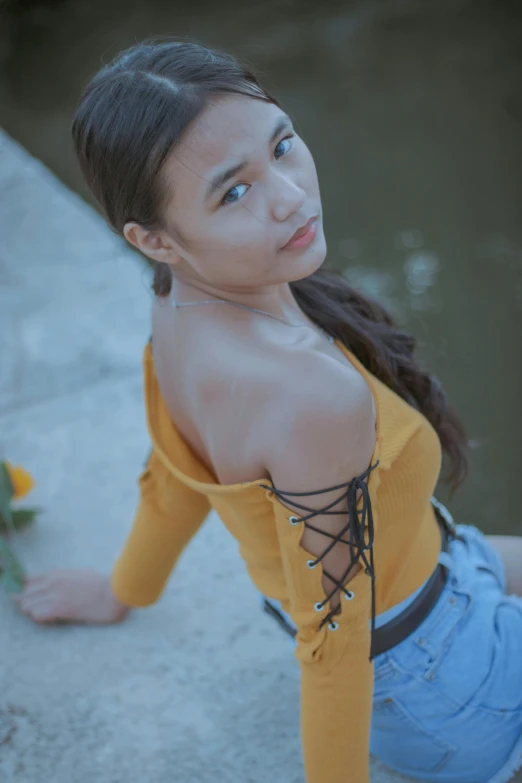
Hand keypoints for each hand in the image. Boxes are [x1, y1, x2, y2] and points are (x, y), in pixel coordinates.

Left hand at [12, 569, 131, 624]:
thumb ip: (60, 578)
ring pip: (27, 605)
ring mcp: (55, 594)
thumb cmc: (100, 585)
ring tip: (46, 615)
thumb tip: (48, 585)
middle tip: (40, 610)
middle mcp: (52, 582)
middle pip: (24, 594)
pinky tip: (51, 619)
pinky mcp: (60, 608)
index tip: (32, 599)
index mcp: (56, 573)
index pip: (26, 581)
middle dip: (27, 603)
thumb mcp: (77, 574)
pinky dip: (40, 619)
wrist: (114, 593)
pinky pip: (37, 615)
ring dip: (33, 612)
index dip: (27, 592)